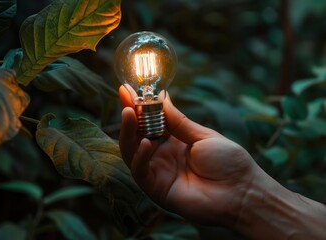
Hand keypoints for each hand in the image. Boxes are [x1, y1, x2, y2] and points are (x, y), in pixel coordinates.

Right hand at [119, 86, 256, 225]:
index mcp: (172, 142)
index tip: (127, 89)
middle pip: (135, 136)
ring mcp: (157, 173)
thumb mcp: (202, 135)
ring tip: (129, 113)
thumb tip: (161, 97)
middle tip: (124, 97)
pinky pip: (140, 171)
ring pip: (131, 152)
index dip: (137, 107)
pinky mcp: (156, 189)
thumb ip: (178, 121)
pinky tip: (146, 142)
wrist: (243, 191)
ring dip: (128, 132)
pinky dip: (140, 156)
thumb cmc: (228, 162)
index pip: (148, 122)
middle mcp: (161, 157)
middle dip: (128, 116)